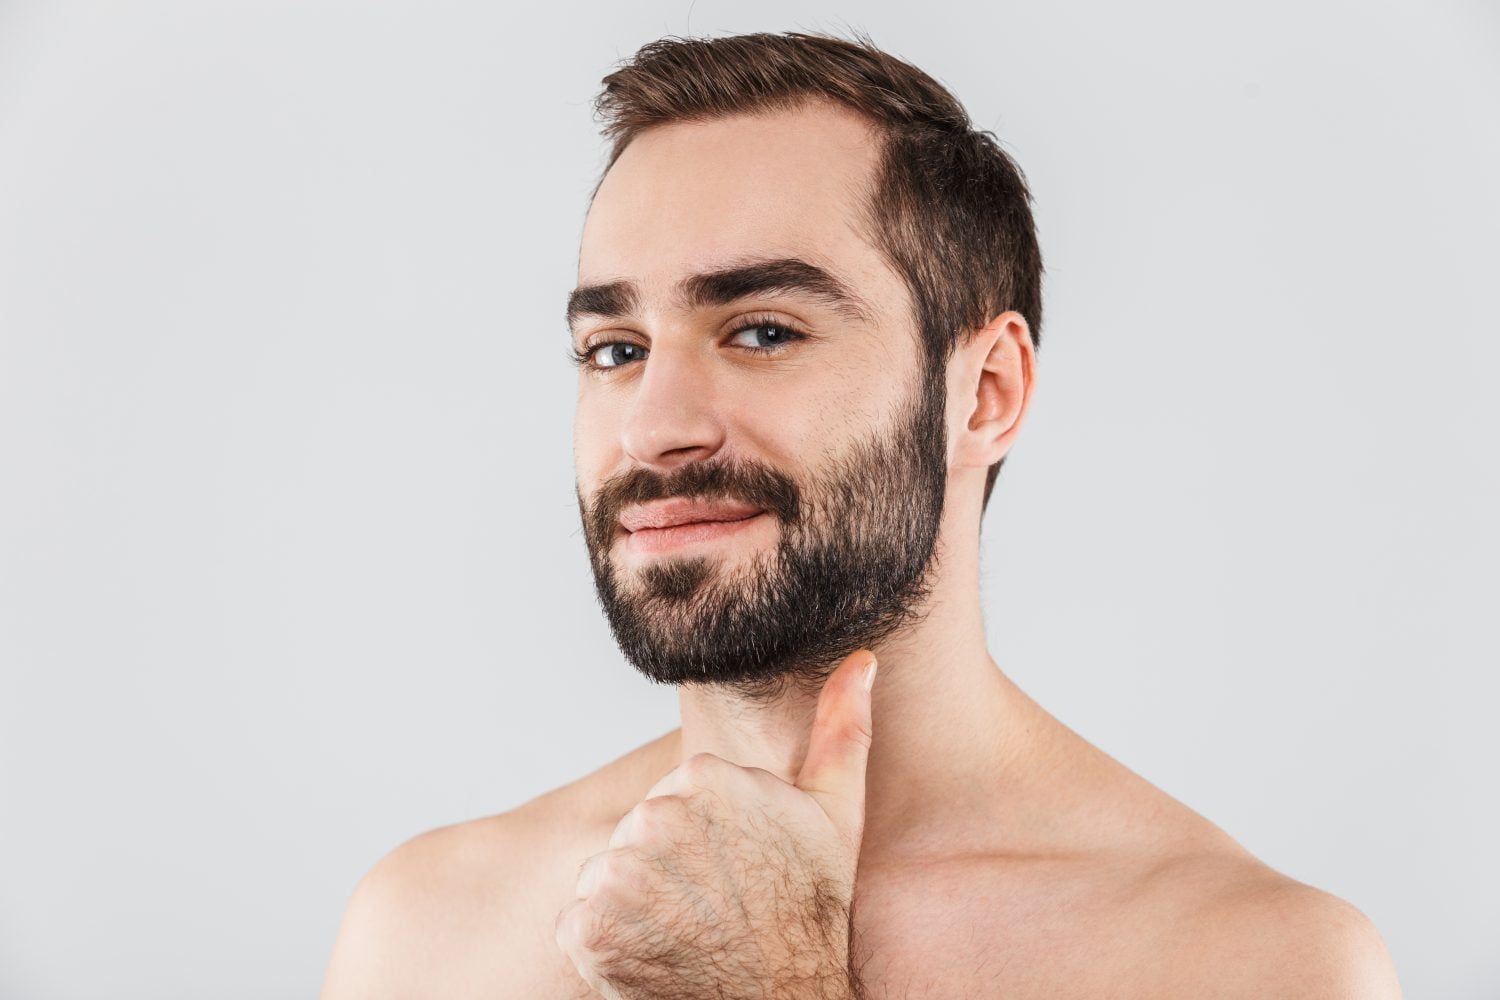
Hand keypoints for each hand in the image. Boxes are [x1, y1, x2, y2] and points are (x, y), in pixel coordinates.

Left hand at [555, 649, 878, 999]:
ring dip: (634, 906)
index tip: (737, 864)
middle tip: (714, 903)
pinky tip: (653, 955)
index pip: (676, 794)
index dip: (705, 835)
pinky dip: (605, 944)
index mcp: (704, 776)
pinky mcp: (589, 930)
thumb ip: (841, 728)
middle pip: (637, 833)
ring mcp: (618, 876)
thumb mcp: (837, 814)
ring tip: (685, 930)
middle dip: (666, 866)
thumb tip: (861, 660)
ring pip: (607, 876)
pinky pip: (578, 922)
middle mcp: (654, 817)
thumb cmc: (812, 911)